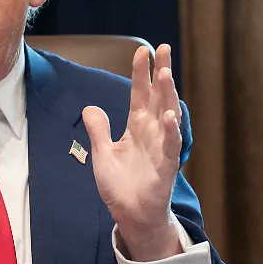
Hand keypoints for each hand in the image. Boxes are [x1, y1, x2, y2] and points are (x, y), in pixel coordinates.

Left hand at [83, 44, 182, 261]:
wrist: (130, 215)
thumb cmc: (120, 186)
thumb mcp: (102, 153)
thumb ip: (99, 130)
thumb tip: (91, 107)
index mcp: (137, 128)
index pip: (140, 94)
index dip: (141, 73)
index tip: (143, 50)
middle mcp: (151, 133)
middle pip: (157, 97)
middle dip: (160, 73)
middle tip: (164, 48)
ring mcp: (160, 148)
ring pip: (167, 116)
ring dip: (166, 95)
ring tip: (165, 73)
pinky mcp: (165, 167)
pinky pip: (170, 146)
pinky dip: (171, 131)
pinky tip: (170, 115)